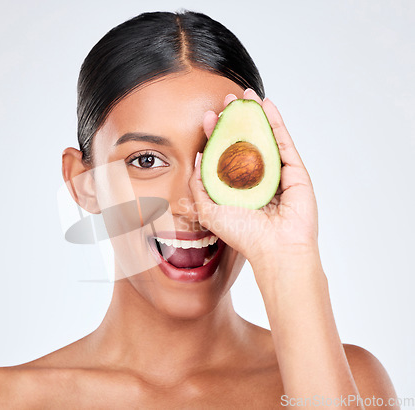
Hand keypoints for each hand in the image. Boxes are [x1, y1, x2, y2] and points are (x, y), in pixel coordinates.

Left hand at [189, 89, 318, 271]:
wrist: (275, 249)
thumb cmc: (243, 234)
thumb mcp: (209, 209)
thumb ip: (199, 184)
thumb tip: (199, 156)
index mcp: (237, 186)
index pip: (225, 154)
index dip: (217, 134)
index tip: (208, 117)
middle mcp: (257, 178)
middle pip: (246, 141)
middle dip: (236, 119)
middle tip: (227, 101)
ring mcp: (277, 173)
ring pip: (266, 137)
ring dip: (256, 114)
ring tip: (246, 96)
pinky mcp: (295, 171)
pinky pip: (283, 141)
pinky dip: (276, 122)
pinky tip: (266, 106)